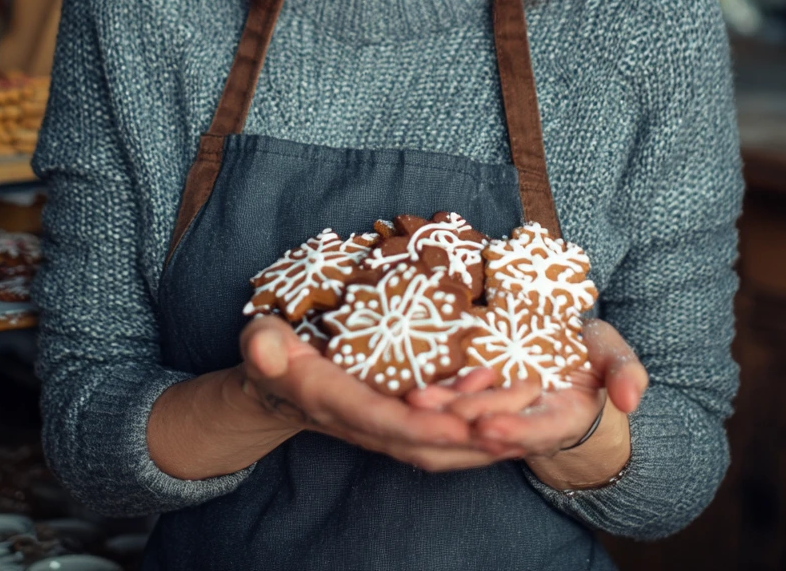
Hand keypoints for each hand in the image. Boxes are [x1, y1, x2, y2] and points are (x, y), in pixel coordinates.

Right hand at [238, 316, 530, 471]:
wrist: (275, 382)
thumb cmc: (269, 353)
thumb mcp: (259, 343)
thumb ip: (263, 349)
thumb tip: (264, 351)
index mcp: (335, 403)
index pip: (385, 423)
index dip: (425, 428)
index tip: (465, 425)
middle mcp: (366, 421)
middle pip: (426, 442)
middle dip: (476, 436)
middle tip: (522, 416)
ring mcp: (385, 419)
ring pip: (441, 438)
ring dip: (485, 427)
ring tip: (526, 402)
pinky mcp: (398, 408)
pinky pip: (441, 419)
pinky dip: (473, 408)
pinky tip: (498, 382)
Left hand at [404, 318, 646, 485]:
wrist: (568, 350)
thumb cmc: (591, 353)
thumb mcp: (615, 357)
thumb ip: (625, 374)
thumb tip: (630, 398)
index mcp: (561, 419)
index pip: (537, 431)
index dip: (514, 430)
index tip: (490, 426)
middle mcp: (525, 423)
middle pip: (492, 427)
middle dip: (462, 418)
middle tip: (434, 406)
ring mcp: (499, 412)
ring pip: (466, 419)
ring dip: (440, 411)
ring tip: (414, 397)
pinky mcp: (476, 396)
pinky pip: (454, 400)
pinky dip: (436, 394)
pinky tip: (410, 383)